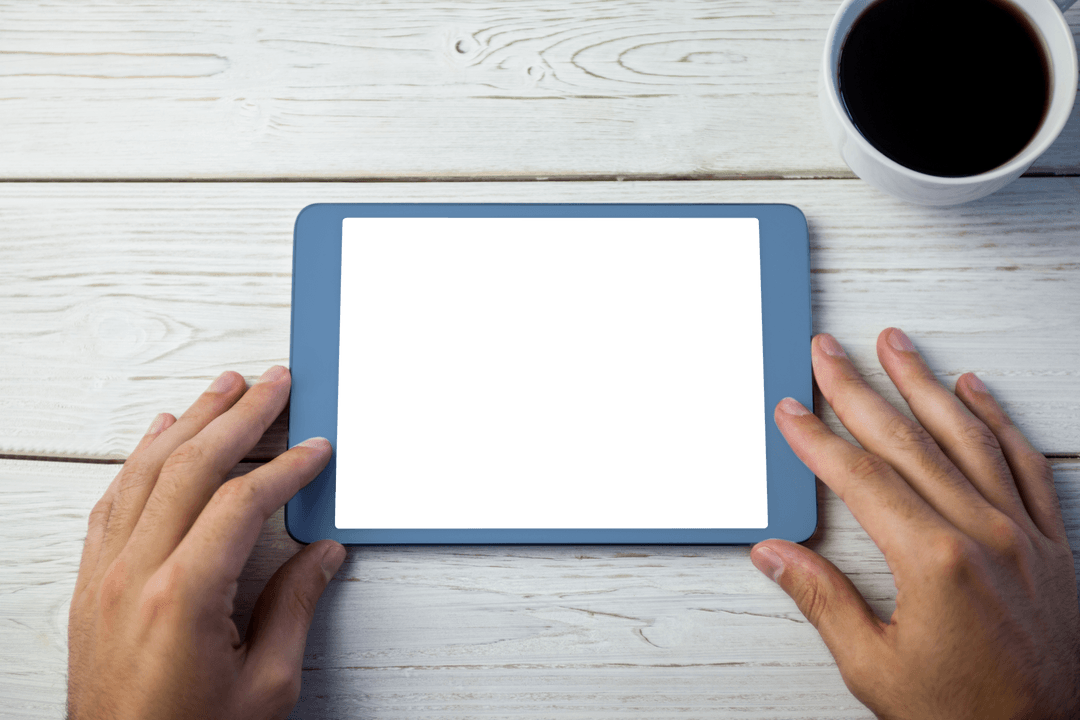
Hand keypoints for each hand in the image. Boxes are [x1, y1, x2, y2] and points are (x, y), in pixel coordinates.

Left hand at [67, 366, 345, 719]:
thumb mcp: (265, 686)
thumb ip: (294, 609)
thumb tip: (322, 555)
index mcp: (184, 597)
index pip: (241, 502)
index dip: (286, 469)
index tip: (316, 451)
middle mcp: (136, 574)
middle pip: (192, 466)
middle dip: (241, 416)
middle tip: (273, 383)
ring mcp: (107, 575)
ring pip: (147, 471)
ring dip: (191, 421)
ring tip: (224, 388)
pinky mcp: (93, 584)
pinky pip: (113, 500)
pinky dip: (140, 458)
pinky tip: (160, 434)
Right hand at [751, 329, 1079, 719]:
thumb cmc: (965, 716)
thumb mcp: (875, 667)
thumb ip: (823, 601)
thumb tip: (774, 554)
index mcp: (935, 562)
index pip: (860, 479)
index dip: (817, 440)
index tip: (791, 410)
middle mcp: (983, 534)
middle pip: (906, 442)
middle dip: (859, 390)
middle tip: (829, 352)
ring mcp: (1023, 533)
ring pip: (967, 437)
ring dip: (925, 384)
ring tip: (896, 344)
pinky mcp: (1052, 543)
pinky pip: (1025, 464)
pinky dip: (998, 420)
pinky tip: (975, 390)